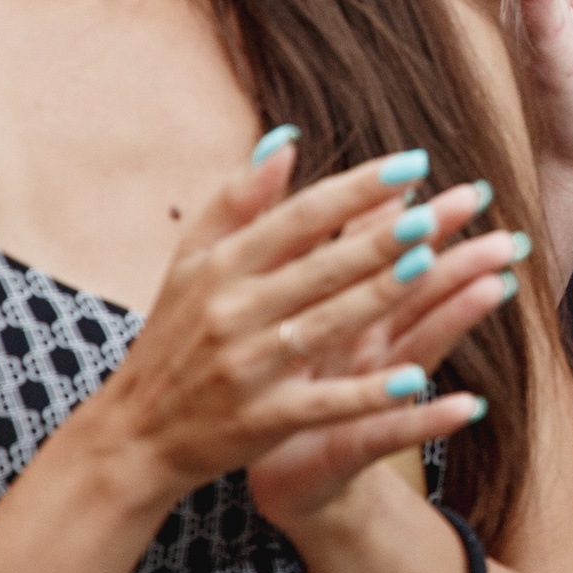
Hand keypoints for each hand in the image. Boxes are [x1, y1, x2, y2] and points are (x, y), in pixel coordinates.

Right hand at [74, 138, 508, 511]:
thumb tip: (287, 139)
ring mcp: (249, 367)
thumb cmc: (174, 335)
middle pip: (321, 268)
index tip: (414, 164)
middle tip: (437, 212)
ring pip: (326, 324)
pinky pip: (323, 402)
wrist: (136, 434)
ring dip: (377, 296)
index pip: (300, 217)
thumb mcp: (190, 263)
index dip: (357, 190)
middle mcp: (234, 311)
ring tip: (429, 267)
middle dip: (380, 239)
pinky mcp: (262, 419)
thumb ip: (236, 201)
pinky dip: (367, 393)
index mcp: (223, 267)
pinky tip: (416, 379)